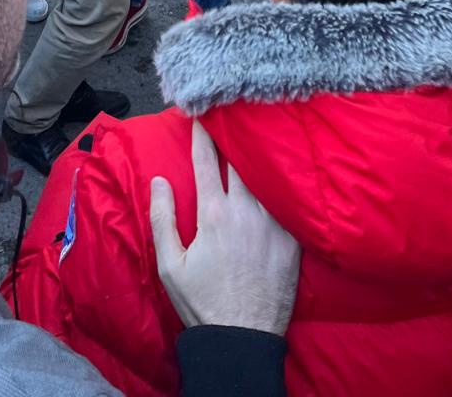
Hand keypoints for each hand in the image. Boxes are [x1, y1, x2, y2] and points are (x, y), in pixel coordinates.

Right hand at [150, 122, 299, 335]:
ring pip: (266, 176)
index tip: (202, 113)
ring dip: (259, 156)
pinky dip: (281, 183)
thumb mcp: (170, 265)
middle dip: (234, 135)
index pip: (206, 161)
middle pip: (240, 159)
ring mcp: (273, 223)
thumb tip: (159, 181)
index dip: (203, 133)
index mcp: (214, 214)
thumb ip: (162, 219)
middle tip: (233, 114)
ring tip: (259, 134)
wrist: (243, 339)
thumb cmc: (203, 303)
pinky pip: (287, 201)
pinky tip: (282, 172)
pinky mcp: (292, 239)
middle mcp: (245, 211)